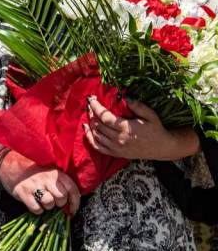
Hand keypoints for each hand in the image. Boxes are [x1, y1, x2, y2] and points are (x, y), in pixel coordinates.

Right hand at [0, 149, 80, 214]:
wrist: (7, 163)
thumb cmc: (31, 170)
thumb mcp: (47, 171)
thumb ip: (59, 183)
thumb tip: (69, 203)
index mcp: (54, 172)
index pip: (72, 189)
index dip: (75, 202)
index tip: (72, 209)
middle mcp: (46, 178)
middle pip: (62, 198)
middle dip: (59, 203)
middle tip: (53, 201)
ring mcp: (34, 186)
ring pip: (49, 203)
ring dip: (47, 206)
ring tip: (42, 201)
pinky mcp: (24, 193)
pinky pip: (37, 209)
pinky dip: (37, 209)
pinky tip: (33, 202)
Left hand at [83, 96, 199, 160]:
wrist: (162, 147)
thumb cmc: (156, 129)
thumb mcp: (150, 115)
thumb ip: (138, 106)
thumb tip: (126, 96)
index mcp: (127, 128)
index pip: (105, 117)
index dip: (96, 107)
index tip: (91, 99)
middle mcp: (120, 139)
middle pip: (98, 125)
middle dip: (92, 113)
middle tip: (90, 105)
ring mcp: (117, 148)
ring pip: (96, 135)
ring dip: (91, 124)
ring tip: (90, 114)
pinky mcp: (116, 154)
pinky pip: (98, 147)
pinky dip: (90, 138)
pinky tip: (87, 129)